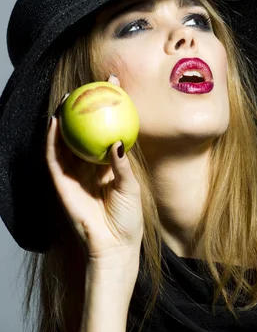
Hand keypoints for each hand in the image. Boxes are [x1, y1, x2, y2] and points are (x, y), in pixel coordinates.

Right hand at [45, 75, 142, 288]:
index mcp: (108, 165)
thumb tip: (117, 141)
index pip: (107, 130)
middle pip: (85, 131)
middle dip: (86, 108)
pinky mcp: (60, 184)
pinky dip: (51, 140)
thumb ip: (123, 164)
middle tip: (90, 85)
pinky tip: (53, 123)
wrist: (113, 246)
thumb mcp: (131, 187)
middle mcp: (89, 166)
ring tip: (67, 97)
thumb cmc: (128, 219)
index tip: (116, 87)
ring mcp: (74, 174)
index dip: (111, 109)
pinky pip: (53, 158)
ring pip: (65, 140)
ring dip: (64, 118)